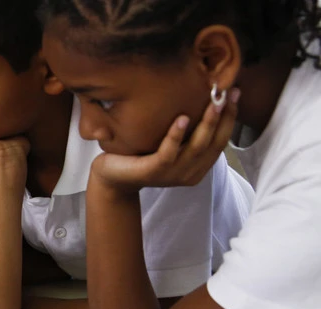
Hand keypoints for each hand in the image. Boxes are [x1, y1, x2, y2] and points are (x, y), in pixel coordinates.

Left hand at [91, 88, 239, 191]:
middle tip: (229, 93)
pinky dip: (176, 135)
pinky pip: (168, 153)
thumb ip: (187, 132)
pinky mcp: (154, 172)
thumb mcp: (171, 144)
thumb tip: (201, 99)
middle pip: (215, 143)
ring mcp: (173, 174)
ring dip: (207, 123)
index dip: (230, 118)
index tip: (235, 93)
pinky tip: (181, 118)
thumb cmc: (142, 156)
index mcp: (198, 166)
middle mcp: (190, 172)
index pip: (221, 141)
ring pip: (197, 147)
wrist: (113, 177)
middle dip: (225, 117)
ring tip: (214, 102)